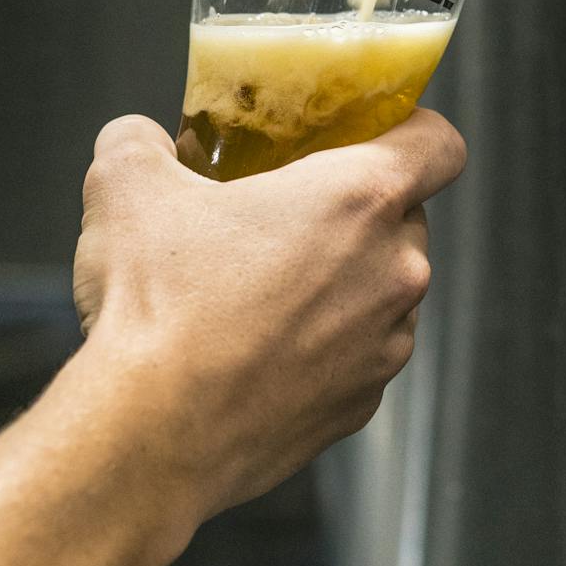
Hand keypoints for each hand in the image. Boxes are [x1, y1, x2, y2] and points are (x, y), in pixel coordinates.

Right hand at [71, 108, 466, 519]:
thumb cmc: (155, 308)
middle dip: (352, 211)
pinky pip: (357, 354)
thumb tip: (141, 140)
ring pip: (382, 290)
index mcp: (360, 199)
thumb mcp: (125, 186)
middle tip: (283, 213)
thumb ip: (140, 140)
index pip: (440, 144)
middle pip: (405, 217)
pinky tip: (255, 348)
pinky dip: (321, 345)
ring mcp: (384, 346)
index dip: (409, 128)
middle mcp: (394, 272)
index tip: (369, 135)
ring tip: (259, 288)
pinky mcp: (361, 405)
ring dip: (338, 281)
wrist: (149, 436)